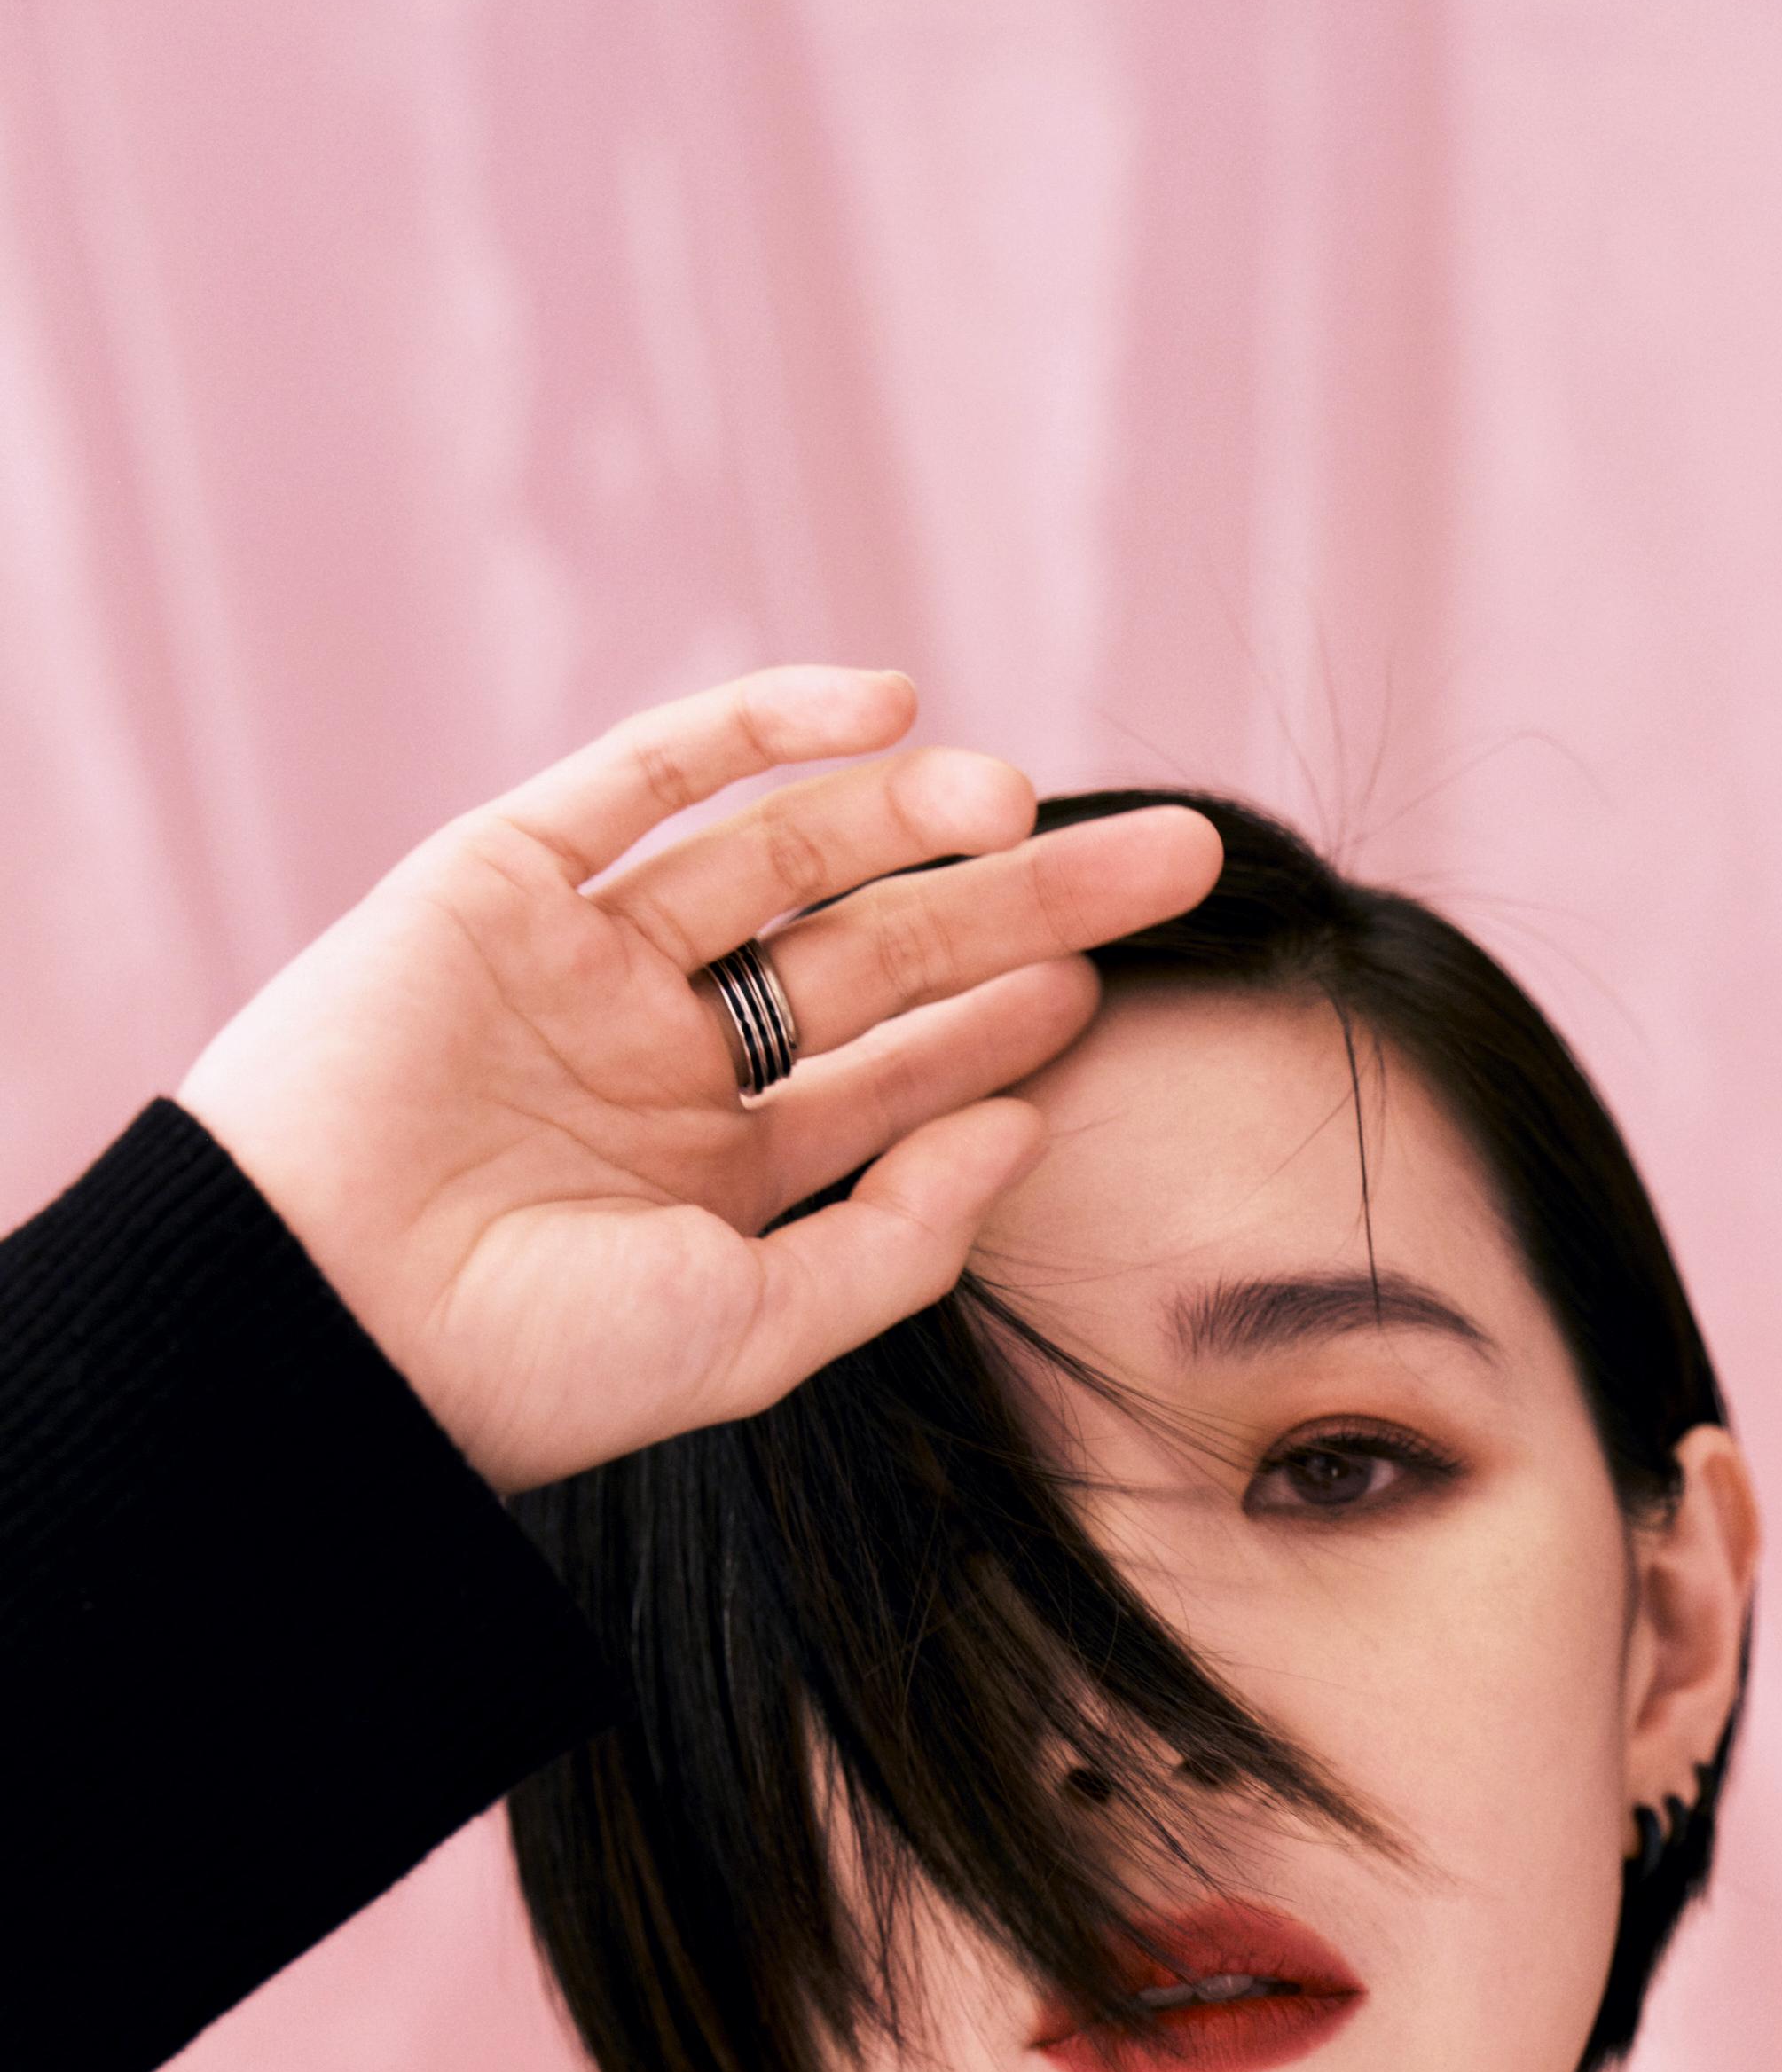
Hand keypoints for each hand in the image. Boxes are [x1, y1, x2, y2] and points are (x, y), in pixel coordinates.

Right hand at [177, 667, 1220, 1489]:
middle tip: (1170, 862)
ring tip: (1024, 805)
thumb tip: (1029, 1128)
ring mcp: (579, 964)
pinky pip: (643, 775)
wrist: (320, 1321)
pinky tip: (892, 710)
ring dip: (906, 818)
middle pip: (871, 954)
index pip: (891, 1074)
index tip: (1107, 985)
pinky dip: (760, 728)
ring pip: (776, 857)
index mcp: (712, 1172)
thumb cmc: (533, 1361)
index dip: (1003, 1025)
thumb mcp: (756, 1330)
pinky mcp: (499, 880)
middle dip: (1018, 908)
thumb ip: (897, 1235)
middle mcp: (655, 1059)